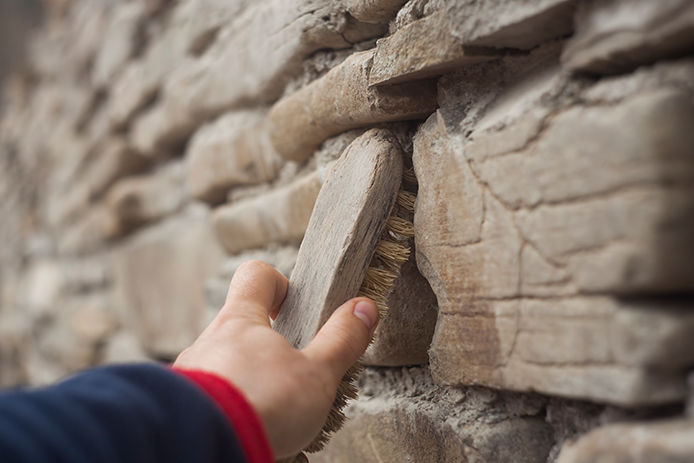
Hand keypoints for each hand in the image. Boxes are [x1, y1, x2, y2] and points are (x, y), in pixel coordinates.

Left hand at [174, 260, 378, 457]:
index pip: (256, 275)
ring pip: (231, 367)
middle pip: (244, 327)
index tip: (297, 307)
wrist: (205, 448)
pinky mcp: (188, 407)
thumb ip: (341, 341)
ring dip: (256, 384)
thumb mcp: (316, 374)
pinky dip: (240, 412)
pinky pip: (219, 400)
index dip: (281, 283)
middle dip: (273, 349)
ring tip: (279, 414)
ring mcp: (194, 374)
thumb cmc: (260, 405)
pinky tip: (259, 433)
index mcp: (240, 320)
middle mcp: (210, 341)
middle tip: (297, 374)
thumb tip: (364, 309)